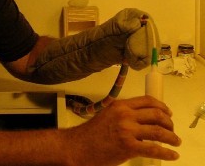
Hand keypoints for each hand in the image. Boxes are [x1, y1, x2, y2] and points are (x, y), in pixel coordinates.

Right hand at [63, 95, 180, 165]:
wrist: (80, 146)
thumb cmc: (91, 132)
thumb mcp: (107, 114)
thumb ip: (123, 113)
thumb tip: (141, 118)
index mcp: (120, 105)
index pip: (147, 101)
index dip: (162, 107)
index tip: (168, 113)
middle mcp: (125, 115)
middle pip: (157, 115)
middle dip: (169, 122)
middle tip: (172, 129)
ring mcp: (128, 130)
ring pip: (159, 131)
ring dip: (172, 137)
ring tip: (175, 142)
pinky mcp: (129, 147)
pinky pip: (154, 149)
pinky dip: (167, 153)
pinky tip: (172, 155)